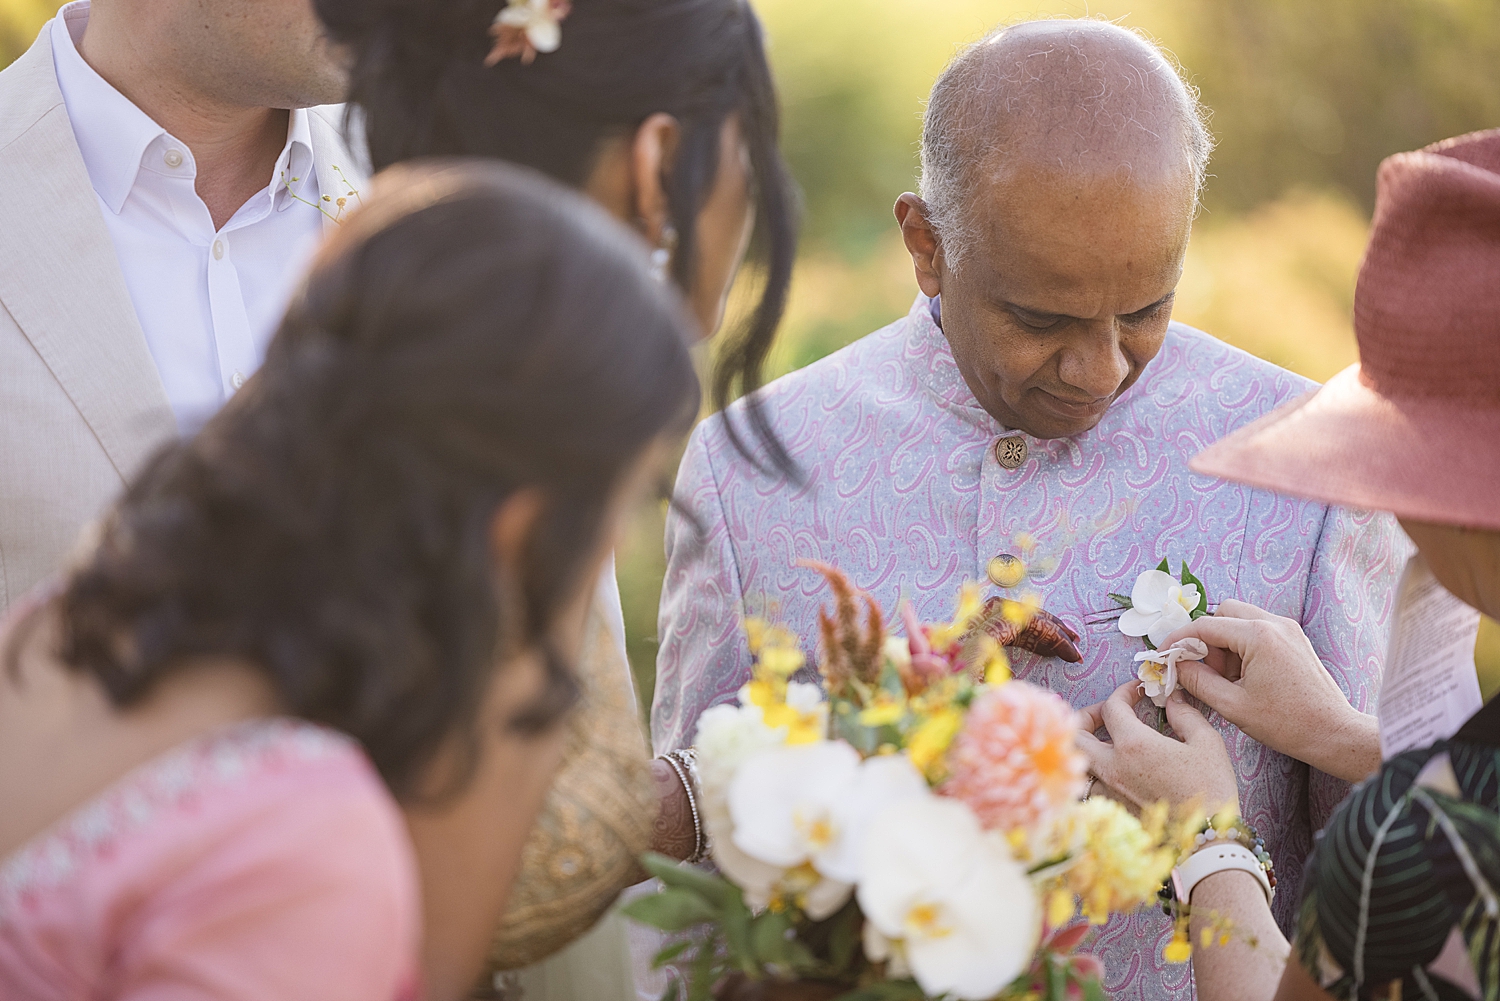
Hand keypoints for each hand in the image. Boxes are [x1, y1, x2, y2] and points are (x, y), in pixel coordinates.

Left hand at [1075, 680, 1239, 815]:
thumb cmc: (1210, 789)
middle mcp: (1113, 766)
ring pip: (1081, 762)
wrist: (1207, 838)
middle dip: (1087, 716)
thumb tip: (1173, 699)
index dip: (1123, 692)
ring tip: (1109, 741)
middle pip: (1076, 734)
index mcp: (1133, 744)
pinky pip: (1093, 785)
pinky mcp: (1114, 810)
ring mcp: (1110, 791)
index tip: (1137, 691)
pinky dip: (1098, 772)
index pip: (1112, 707)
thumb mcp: (1206, 742)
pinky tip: (1119, 769)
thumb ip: (1185, 714)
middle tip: (1107, 713)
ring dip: (1089, 746)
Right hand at [1159, 600, 1379, 782]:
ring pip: (1240, 619)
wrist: (1333, 732)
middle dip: (1206, 638)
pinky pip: (1257, 630)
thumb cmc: (1286, 723)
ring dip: (1224, 643)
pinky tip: (1244, 676)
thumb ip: (1198, 681)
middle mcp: (1274, 623)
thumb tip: (1177, 666)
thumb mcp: (1232, 705)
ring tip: (1228, 679)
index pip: (1204, 625)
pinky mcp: (1294, 638)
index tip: (1164, 656)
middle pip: (1223, 613)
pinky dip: (1242, 646)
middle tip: (1204, 670)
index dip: (1178, 640)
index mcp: (1258, 636)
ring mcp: (1287, 628)